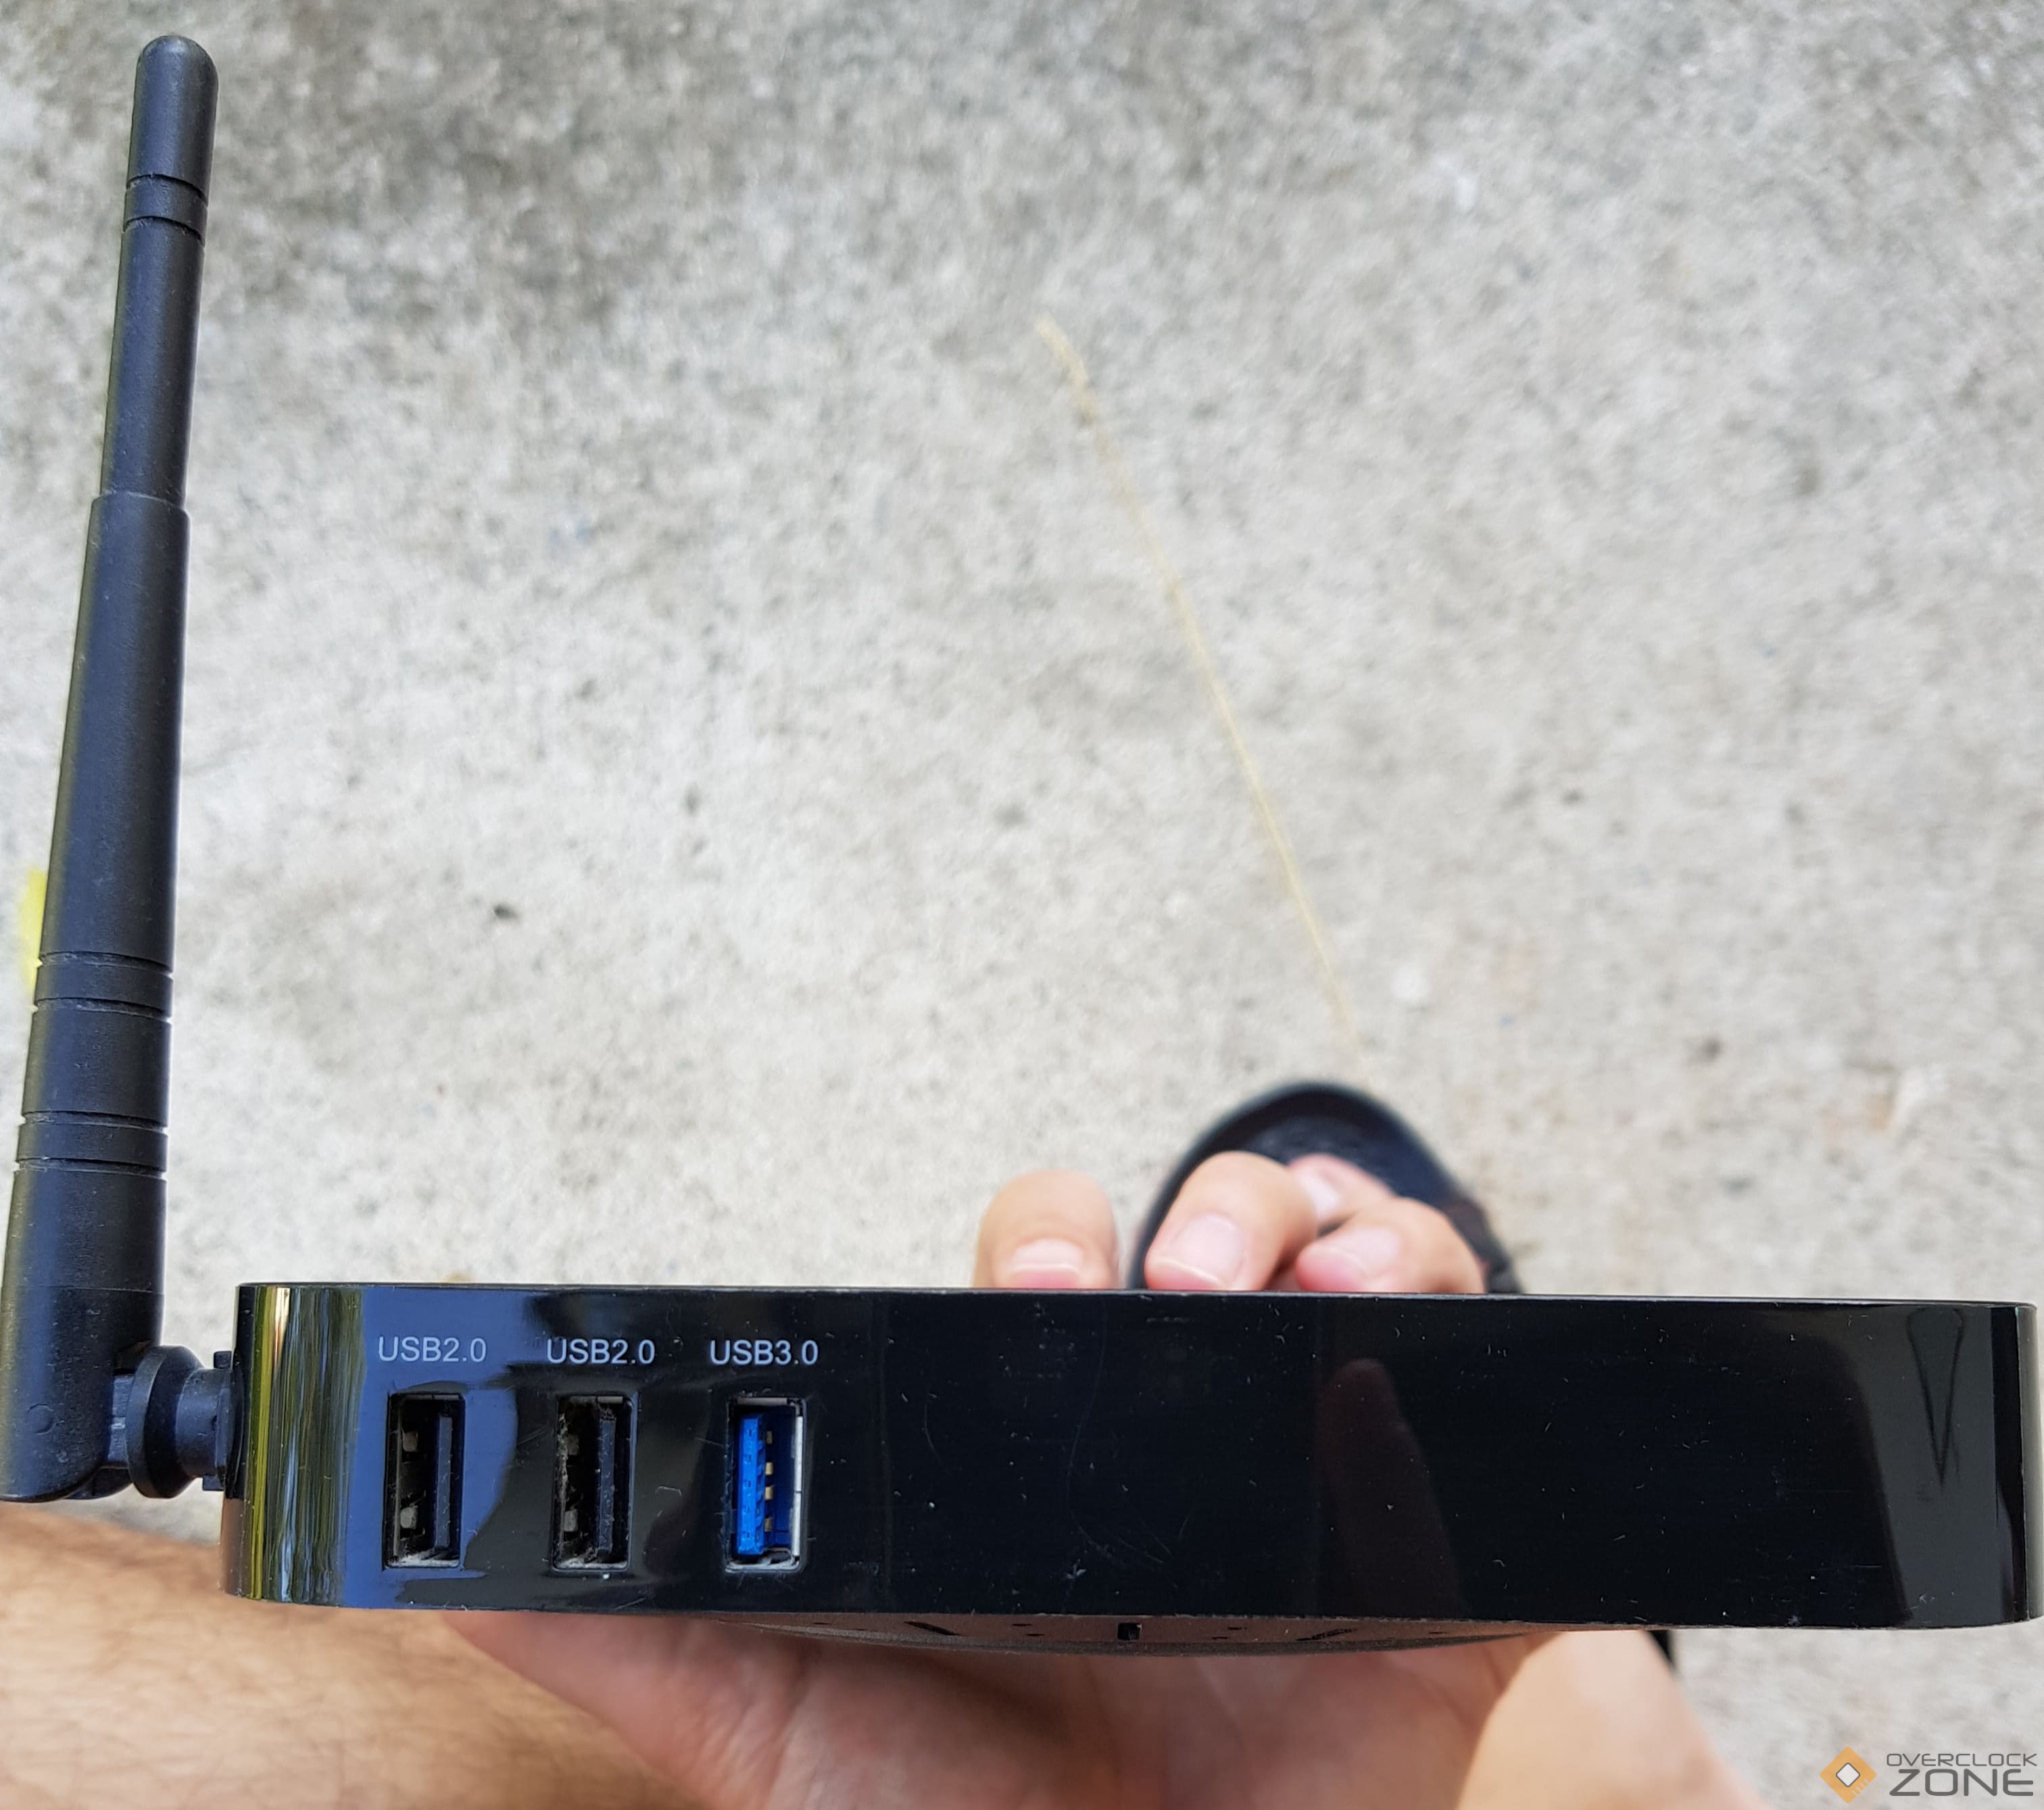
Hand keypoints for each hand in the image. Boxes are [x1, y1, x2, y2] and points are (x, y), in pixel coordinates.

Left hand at [462, 1152, 1532, 1809]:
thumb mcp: (798, 1742)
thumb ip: (646, 1660)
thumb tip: (469, 1581)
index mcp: (1033, 1443)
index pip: (1026, 1275)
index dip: (1037, 1244)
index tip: (1033, 1279)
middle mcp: (1159, 1413)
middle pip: (1163, 1228)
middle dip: (1159, 1216)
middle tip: (1134, 1287)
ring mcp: (1288, 1429)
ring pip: (1302, 1232)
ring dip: (1283, 1220)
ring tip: (1271, 1287)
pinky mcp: (1415, 1482)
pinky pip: (1441, 1314)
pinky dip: (1413, 1277)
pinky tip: (1371, 1317)